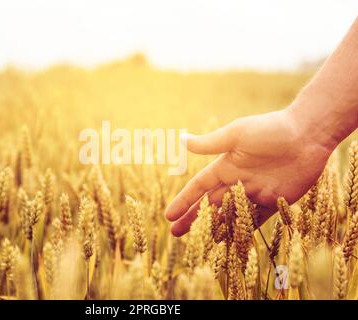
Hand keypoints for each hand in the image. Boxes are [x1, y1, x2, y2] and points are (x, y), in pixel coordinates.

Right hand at [165, 108, 334, 236]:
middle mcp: (237, 181)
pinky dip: (243, 230)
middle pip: (210, 204)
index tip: (168, 215)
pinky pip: (256, 219)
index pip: (199, 187)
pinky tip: (232, 241)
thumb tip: (182, 140)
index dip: (184, 201)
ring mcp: (255, 192)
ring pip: (230, 214)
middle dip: (193, 218)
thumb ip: (210, 144)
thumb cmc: (270, 130)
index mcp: (225, 166)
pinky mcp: (275, 201)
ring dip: (215, 227)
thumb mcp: (237, 135)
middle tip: (176, 233)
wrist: (308, 135)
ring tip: (202, 242)